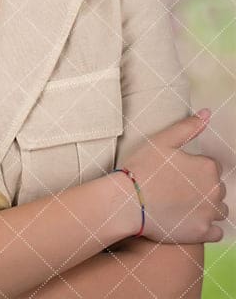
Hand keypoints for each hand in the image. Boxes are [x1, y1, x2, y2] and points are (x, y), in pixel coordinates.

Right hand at [118, 108, 227, 243]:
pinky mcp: (203, 233)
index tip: (175, 171)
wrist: (127, 202)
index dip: (193, 167)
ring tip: (181, 204)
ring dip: (206, 206)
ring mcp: (210, 213)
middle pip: (216, 187)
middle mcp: (215, 190)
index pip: (211, 166)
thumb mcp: (162, 141)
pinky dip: (206, 226)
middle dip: (201, 186)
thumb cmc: (142, 168)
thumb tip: (207, 113)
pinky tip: (188, 219)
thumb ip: (187, 127)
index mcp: (207, 167)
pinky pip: (215, 231)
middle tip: (175, 187)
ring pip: (218, 209)